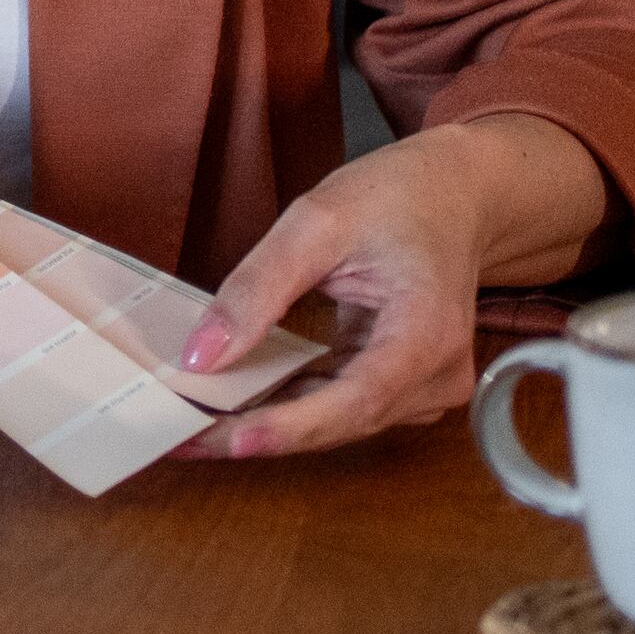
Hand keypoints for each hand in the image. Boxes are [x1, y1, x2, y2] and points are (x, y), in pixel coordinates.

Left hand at [177, 112, 609, 460]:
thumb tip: (201, 356)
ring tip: (191, 426)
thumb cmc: (398, 196)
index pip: (359, 398)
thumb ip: (257, 288)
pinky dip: (287, 404)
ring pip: (336, 421)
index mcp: (428, 333)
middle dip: (258, 432)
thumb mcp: (317, 221)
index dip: (293, 427)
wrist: (456, 193)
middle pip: (341, 422)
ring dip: (266, 424)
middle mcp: (437, 376)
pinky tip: (233, 404)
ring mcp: (424, 386)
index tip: (232, 440)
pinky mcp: (402, 384)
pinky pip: (338, 404)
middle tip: (178, 438)